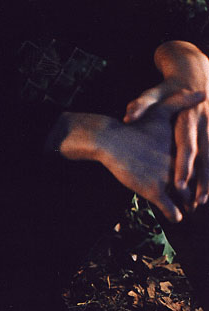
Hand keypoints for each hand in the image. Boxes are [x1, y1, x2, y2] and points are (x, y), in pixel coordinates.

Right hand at [100, 89, 204, 221]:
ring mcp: (167, 177)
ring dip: (189, 203)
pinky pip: (169, 207)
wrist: (111, 140)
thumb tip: (204, 92)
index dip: (204, 172)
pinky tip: (177, 217)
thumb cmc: (135, 126)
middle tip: (201, 198)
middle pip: (195, 180)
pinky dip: (174, 213)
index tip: (205, 180)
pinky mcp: (154, 189)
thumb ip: (182, 101)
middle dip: (199, 190)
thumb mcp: (160, 110)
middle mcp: (179, 162)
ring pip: (185, 196)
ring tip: (191, 208)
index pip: (202, 162)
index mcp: (184, 146)